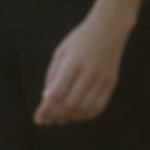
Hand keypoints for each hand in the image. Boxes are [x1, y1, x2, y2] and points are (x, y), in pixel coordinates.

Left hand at [34, 9, 130, 125]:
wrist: (108, 29)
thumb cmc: (79, 40)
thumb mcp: (60, 52)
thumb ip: (52, 74)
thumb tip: (46, 98)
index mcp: (72, 63)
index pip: (57, 93)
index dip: (46, 109)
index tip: (38, 118)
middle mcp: (88, 73)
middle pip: (70, 104)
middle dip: (56, 116)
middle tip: (47, 120)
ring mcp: (102, 80)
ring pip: (84, 109)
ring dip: (70, 118)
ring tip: (59, 119)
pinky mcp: (111, 84)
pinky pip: (98, 107)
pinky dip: (86, 115)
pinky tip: (76, 115)